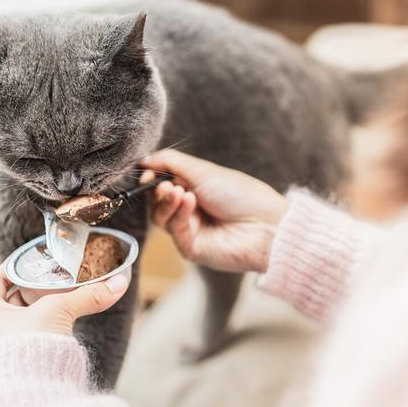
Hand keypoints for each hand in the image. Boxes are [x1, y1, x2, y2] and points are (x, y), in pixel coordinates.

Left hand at [0, 265, 129, 349]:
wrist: (28, 390)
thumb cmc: (27, 346)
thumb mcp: (58, 310)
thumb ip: (88, 295)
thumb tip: (118, 283)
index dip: (10, 267)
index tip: (29, 261)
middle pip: (13, 298)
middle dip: (35, 288)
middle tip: (55, 276)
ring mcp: (5, 345)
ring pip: (27, 317)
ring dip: (45, 308)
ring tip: (66, 296)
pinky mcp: (22, 360)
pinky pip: (37, 335)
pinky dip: (51, 326)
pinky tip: (66, 322)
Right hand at [139, 150, 289, 272]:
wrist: (263, 226)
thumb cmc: (241, 195)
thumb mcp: (204, 171)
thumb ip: (171, 163)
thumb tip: (144, 159)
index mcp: (196, 188)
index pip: (163, 182)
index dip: (152, 176)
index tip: (146, 170)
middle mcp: (191, 209)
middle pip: (157, 201)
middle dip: (157, 189)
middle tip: (164, 183)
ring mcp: (190, 229)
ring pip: (160, 216)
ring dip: (166, 201)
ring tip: (178, 191)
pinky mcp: (190, 247)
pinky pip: (173, 229)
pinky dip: (178, 212)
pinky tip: (190, 202)